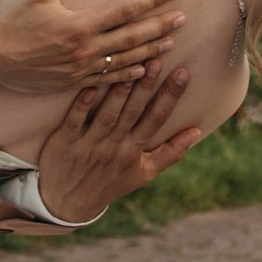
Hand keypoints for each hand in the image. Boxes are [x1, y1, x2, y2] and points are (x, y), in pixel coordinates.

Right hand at [0, 0, 182, 96]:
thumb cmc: (7, 18)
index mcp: (79, 25)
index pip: (124, 10)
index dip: (151, 0)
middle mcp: (84, 50)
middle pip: (131, 37)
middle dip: (160, 26)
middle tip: (184, 17)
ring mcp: (79, 70)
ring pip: (124, 61)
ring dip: (150, 50)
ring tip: (172, 42)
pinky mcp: (72, 83)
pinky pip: (107, 80)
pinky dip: (128, 76)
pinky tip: (143, 71)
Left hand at [33, 61, 204, 225]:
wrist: (67, 203)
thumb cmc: (110, 183)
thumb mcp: (143, 173)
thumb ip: (170, 153)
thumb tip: (196, 131)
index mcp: (133, 152)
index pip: (156, 119)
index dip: (170, 96)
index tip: (183, 72)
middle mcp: (114, 148)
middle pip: (133, 112)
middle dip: (147, 86)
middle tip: (158, 58)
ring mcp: (89, 145)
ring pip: (107, 115)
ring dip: (120, 91)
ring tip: (131, 65)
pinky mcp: (65, 143)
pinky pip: (75, 121)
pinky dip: (83, 105)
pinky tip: (91, 85)